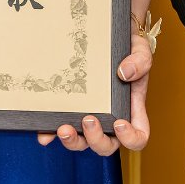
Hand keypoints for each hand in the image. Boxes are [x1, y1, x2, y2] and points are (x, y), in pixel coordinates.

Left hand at [38, 29, 152, 154]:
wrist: (105, 37)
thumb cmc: (127, 49)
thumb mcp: (140, 50)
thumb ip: (140, 61)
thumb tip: (124, 73)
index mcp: (131, 111)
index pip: (137, 138)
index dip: (130, 139)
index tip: (119, 123)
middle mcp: (110, 121)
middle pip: (106, 146)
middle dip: (95, 140)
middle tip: (88, 120)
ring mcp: (89, 119)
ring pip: (82, 143)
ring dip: (73, 141)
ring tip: (63, 128)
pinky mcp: (70, 112)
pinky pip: (59, 130)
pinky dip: (50, 134)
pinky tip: (44, 132)